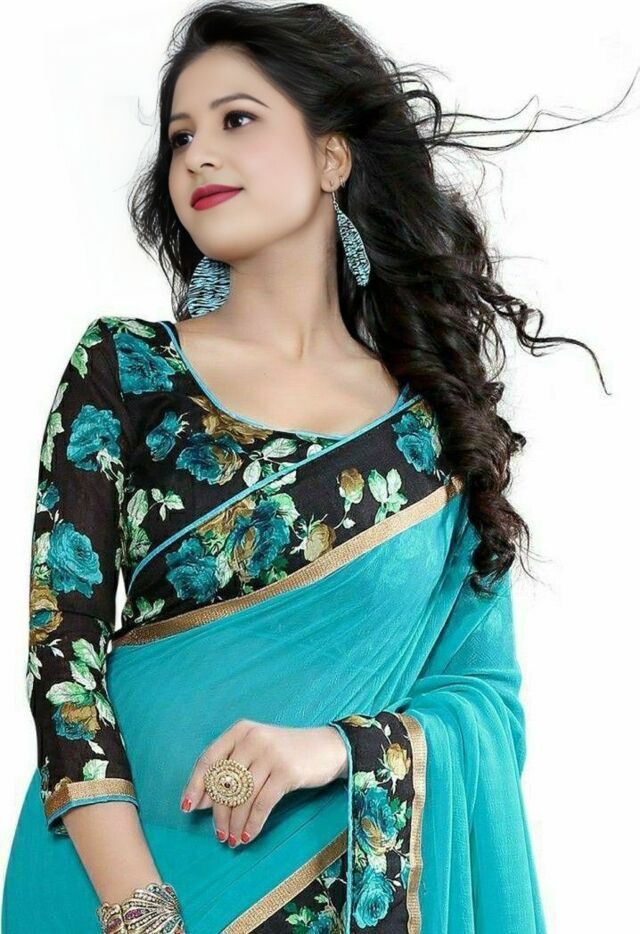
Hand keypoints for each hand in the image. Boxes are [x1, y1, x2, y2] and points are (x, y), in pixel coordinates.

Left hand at [179, 720, 347, 846]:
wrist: (328, 747)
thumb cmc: (286, 752)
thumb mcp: (256, 753)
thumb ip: (230, 770)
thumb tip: (201, 803)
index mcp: (240, 730)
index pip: (208, 759)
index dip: (195, 785)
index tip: (187, 808)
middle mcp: (253, 738)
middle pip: (224, 782)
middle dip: (218, 814)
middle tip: (219, 835)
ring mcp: (270, 753)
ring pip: (242, 796)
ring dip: (235, 824)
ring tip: (233, 840)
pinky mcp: (287, 771)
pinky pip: (262, 804)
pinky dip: (253, 824)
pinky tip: (249, 836)